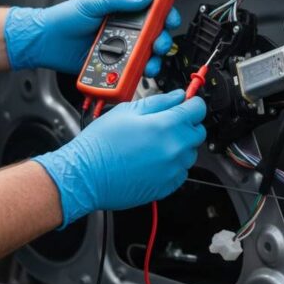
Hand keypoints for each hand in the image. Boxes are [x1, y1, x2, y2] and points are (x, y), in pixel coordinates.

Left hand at [4, 0, 179, 74]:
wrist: (45, 42)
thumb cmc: (64, 19)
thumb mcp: (92, 3)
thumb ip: (119, 1)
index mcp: (122, 12)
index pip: (152, 11)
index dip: (165, 14)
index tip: (169, 18)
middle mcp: (125, 30)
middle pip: (155, 35)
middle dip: (162, 39)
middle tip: (157, 42)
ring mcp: (120, 48)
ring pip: (147, 55)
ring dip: (154, 59)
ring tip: (149, 60)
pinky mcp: (114, 66)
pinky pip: (132, 70)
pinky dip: (138, 72)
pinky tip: (137, 70)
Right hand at [33, 90, 205, 226]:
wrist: (85, 175)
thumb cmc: (101, 143)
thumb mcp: (128, 110)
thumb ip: (159, 101)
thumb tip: (177, 96)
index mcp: (167, 126)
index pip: (198, 108)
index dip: (191, 102)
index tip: (185, 103)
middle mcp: (175, 149)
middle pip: (198, 131)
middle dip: (186, 124)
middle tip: (166, 123)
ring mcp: (172, 170)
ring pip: (190, 152)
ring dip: (180, 145)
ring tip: (154, 144)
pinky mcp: (166, 187)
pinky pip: (181, 171)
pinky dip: (172, 165)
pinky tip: (152, 160)